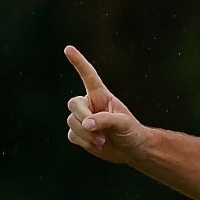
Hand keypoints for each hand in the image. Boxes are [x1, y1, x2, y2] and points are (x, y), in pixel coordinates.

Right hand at [64, 45, 144, 162]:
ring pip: (72, 122)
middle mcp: (89, 104)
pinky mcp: (78, 133)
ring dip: (87, 134)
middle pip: (73, 104)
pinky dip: (84, 142)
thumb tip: (86, 123)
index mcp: (101, 96)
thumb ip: (105, 120)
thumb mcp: (124, 124)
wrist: (131, 150)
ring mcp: (82, 118)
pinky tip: (97, 144)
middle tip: (99, 132)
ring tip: (103, 140)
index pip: (88, 76)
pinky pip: (72, 135)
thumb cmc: (131, 132)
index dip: (79, 62)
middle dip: (83, 117)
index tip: (68, 49)